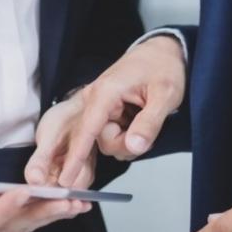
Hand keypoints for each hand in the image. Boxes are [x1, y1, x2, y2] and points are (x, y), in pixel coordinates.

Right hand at [27, 36, 186, 187]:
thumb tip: (135, 147)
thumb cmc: (163, 67)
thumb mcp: (165, 95)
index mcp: (106, 92)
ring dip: (129, 141)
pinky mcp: (108, 115)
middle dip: (124, 145)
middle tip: (148, 136)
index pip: (87, 129)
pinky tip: (141, 124)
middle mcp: (97, 100)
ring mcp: (102, 109)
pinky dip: (129, 137)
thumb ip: (149, 123)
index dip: (77, 155)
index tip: (65, 178)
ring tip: (147, 121)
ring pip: (108, 142)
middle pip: (100, 141)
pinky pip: (114, 137)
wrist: (163, 53)